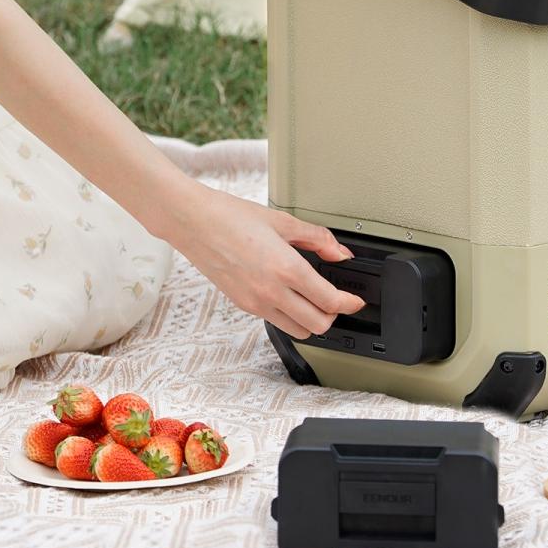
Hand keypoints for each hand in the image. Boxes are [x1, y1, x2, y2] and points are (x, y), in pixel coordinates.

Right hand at [161, 184, 365, 337]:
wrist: (192, 222)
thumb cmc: (229, 216)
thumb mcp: (282, 221)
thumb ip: (317, 238)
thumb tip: (339, 252)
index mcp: (286, 269)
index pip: (330, 301)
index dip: (350, 304)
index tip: (356, 301)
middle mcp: (271, 292)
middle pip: (318, 326)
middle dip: (333, 316)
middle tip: (337, 301)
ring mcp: (255, 302)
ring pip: (297, 331)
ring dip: (311, 321)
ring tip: (313, 302)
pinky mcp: (242, 305)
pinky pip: (275, 321)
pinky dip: (289, 315)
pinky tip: (288, 296)